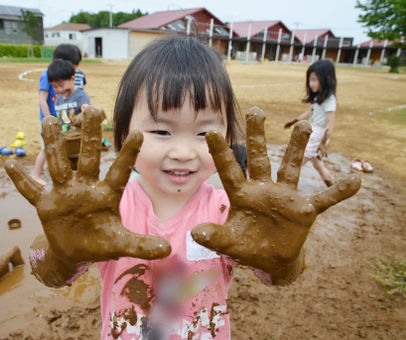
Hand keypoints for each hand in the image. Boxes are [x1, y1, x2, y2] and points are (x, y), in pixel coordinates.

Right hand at [4, 107, 170, 286]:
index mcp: (106, 194)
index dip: (128, 154)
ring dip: (53, 144)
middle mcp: (85, 187)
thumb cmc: (100, 243)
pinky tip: (8, 163)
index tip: (139, 132)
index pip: (119, 170)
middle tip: (91, 109)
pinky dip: (20, 179)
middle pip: (88, 156)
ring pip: (58, 164)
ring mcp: (64, 193)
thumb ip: (141, 245)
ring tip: (50, 120)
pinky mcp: (46, 204)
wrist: (74, 252)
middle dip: (89, 135)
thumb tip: (168, 250)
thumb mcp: (120, 244)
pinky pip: (30, 190)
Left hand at [191, 107, 359, 284]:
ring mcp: (285, 197)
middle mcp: (263, 190)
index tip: (211, 130)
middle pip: (260, 158)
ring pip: (292, 167)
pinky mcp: (304, 210)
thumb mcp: (230, 243)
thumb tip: (196, 233)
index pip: (230, 171)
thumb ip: (215, 238)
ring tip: (304, 124)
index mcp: (242, 196)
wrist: (272, 260)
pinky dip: (339, 192)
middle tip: (255, 110)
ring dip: (298, 147)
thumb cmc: (248, 246)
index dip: (221, 152)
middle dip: (257, 135)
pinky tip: (356, 180)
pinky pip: (325, 199)